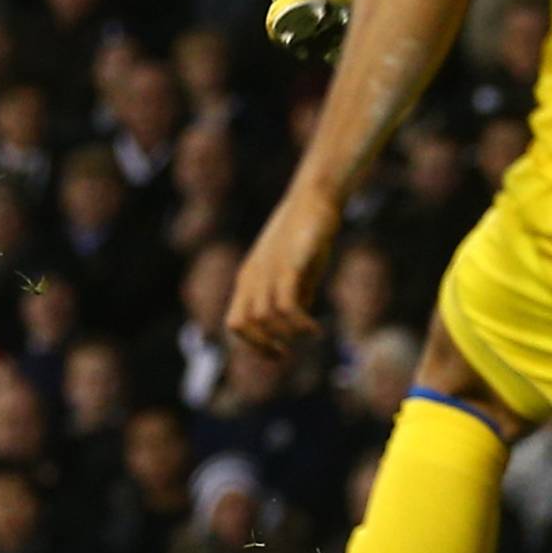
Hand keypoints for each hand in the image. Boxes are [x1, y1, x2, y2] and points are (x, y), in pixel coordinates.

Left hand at [227, 186, 342, 354]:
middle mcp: (253, 277)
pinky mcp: (289, 266)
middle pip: (243, 324)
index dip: (253, 345)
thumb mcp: (296, 270)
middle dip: (264, 346)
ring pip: (263, 318)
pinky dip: (300, 324)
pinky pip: (286, 305)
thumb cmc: (306, 234)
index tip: (279, 354)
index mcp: (249, 279)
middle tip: (288, 352)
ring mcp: (269, 271)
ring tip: (308, 335)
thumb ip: (294, 295)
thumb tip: (296, 324)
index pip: (235, 323)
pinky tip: (316, 329)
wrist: (314, 198)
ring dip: (286, 335)